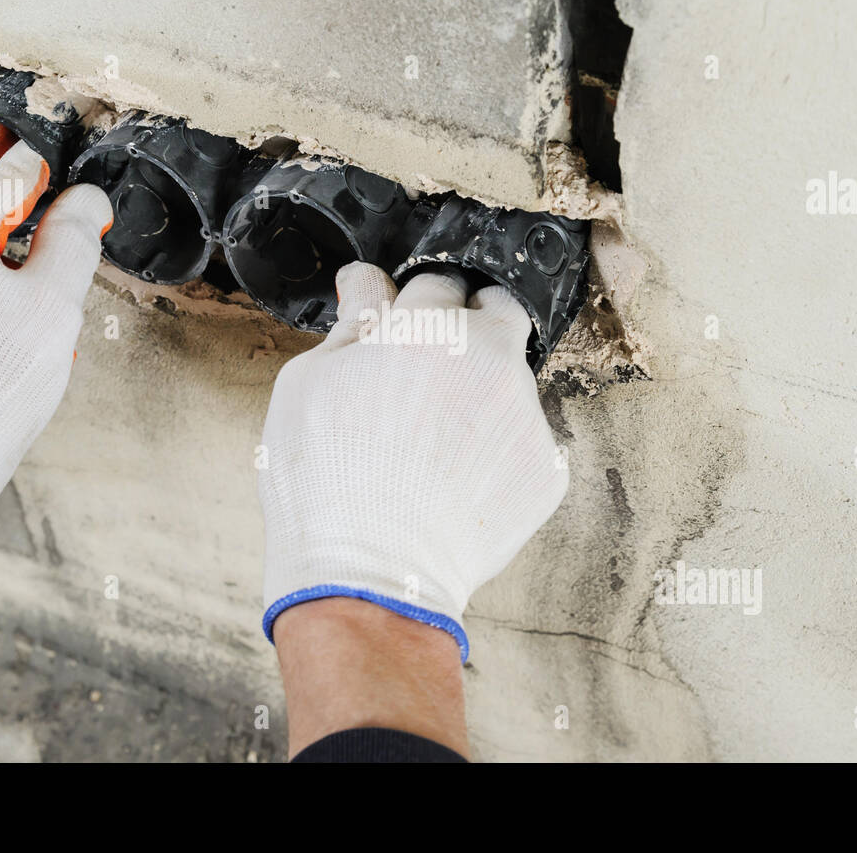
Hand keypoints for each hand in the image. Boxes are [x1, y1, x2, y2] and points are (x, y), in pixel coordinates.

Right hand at [259, 262, 569, 660]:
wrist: (369, 575)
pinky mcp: (547, 469)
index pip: (437, 282)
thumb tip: (365, 283)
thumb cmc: (325, 480)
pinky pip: (525, 442)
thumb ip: (351, 323)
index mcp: (429, 327)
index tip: (402, 330)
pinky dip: (498, 451)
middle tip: (432, 368)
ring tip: (433, 446)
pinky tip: (455, 481)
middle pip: (498, 313)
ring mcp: (527, 415)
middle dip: (472, 325)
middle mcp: (491, 359)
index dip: (415, 305)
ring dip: (483, 393)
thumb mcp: (309, 384)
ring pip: (511, 381)